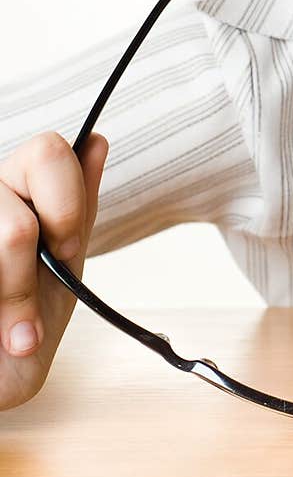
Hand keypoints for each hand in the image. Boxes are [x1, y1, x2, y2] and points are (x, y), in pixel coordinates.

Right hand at [0, 131, 108, 410]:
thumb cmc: (21, 334)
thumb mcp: (61, 273)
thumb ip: (77, 210)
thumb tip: (98, 141)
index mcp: (16, 192)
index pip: (48, 149)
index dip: (66, 203)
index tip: (65, 249)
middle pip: (17, 211)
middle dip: (30, 264)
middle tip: (34, 289)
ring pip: (8, 235)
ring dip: (13, 298)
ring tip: (13, 334)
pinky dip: (1, 312)